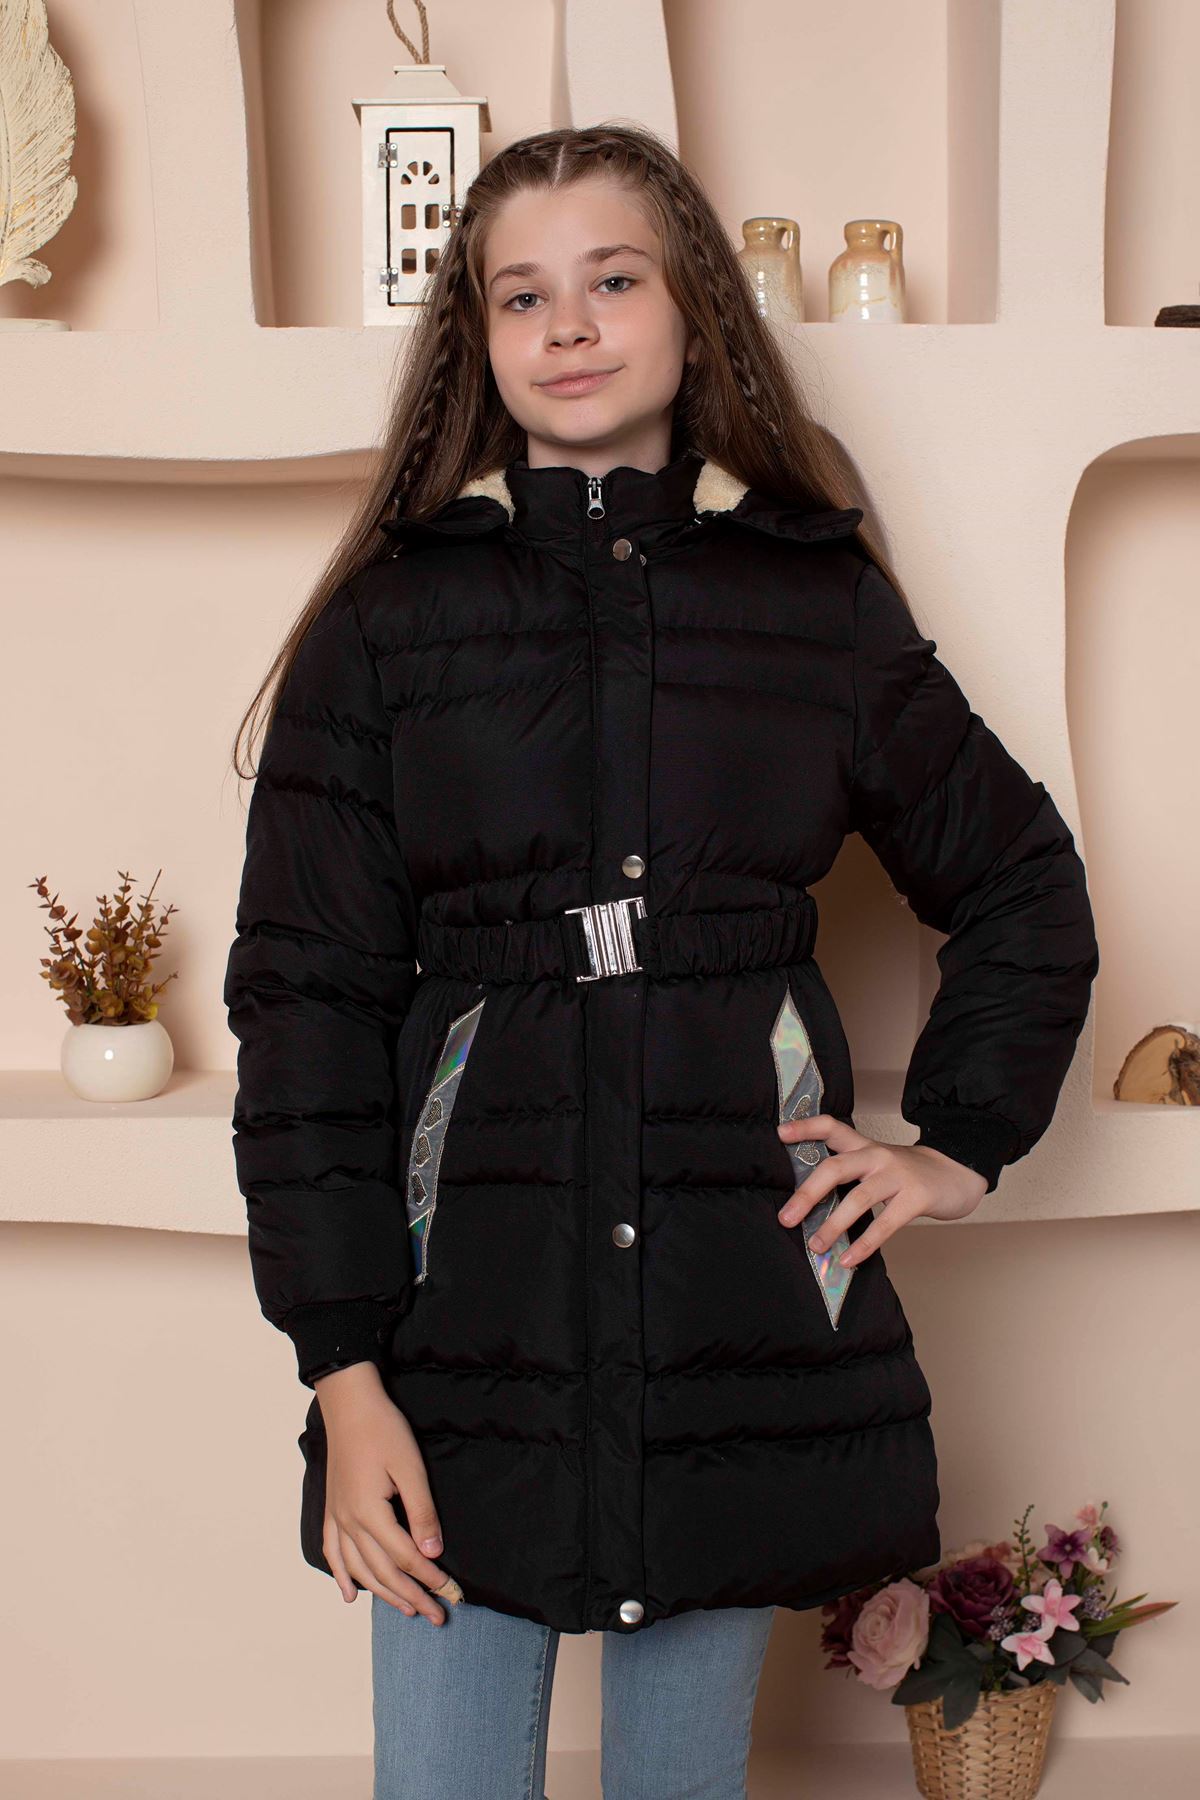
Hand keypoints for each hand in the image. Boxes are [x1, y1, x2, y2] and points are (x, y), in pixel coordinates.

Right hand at [315, 1362, 458, 1622]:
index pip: (406, 1558)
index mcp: (370, 1513)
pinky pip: (333, 1553)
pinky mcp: (332, 1509)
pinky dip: (342, 1577)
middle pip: (384, 1571)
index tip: (452, 1594)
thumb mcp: (410, 1467)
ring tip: (407, 1610)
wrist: (349, 1404)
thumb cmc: (383, 1430)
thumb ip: (421, 1512)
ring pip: (360, 1569)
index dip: (430, 1579)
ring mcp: (337, 1518)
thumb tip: (433, 1552)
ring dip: (384, 1593)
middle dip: (412, 1596)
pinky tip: (351, 1595)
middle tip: (438, 1616)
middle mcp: (349, 1522)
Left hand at [774, 1114, 988, 1266]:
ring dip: (833, 1225)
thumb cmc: (908, 1174)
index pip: (832, 1127)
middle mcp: (877, 1155)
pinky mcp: (916, 1197)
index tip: (780, 1134)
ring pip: (858, 1199)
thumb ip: (848, 1172)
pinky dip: (864, 1244)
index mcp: (864, 1145)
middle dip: (807, 1194)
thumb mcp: (877, 1162)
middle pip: (835, 1167)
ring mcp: (897, 1175)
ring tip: (816, 1246)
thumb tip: (806, 1201)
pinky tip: (849, 1259)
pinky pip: (885, 1224)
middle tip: (786, 1218)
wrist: (957, 1174)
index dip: (805, 1128)